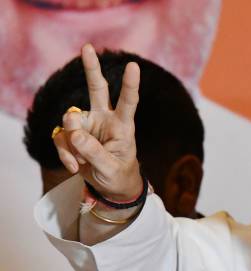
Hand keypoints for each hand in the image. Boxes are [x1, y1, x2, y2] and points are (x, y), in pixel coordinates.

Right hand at [53, 44, 141, 200]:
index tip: (133, 66)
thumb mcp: (110, 168)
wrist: (110, 187)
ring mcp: (87, 124)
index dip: (130, 84)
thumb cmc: (118, 175)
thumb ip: (93, 151)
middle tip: (87, 47)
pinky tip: (75, 166)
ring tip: (82, 162)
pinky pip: (61, 138)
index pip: (128, 102)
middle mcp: (105, 119)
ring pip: (69, 123)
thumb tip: (73, 131)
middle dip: (91, 68)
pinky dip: (65, 154)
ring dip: (71, 145)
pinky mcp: (72, 134)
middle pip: (97, 89)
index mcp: (123, 125)